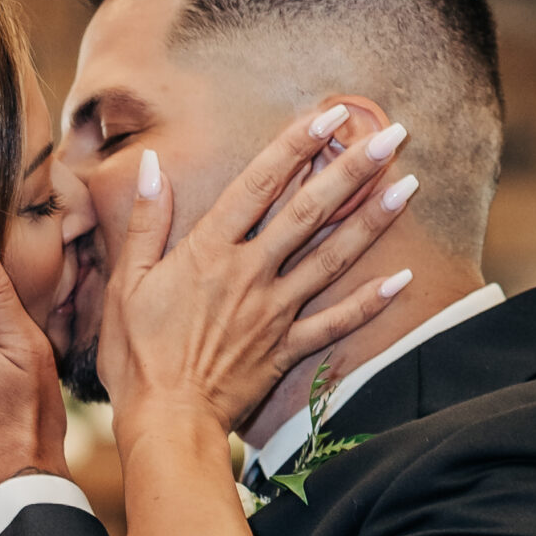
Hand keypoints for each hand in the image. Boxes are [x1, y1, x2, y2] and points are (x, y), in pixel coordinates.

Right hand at [101, 110, 416, 438]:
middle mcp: (249, 274)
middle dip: (351, 169)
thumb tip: (154, 167)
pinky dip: (369, 302)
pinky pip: (335, 323)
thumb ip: (147, 223)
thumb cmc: (137, 355)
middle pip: (309, 212)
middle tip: (391, 136)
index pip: (259, 184)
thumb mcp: (127, 283)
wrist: (166, 422)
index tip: (329, 114)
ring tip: (408, 185)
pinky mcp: (286, 350)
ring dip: (373, 221)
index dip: (295, 144)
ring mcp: (274, 312)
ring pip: (331, 259)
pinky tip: (402, 279)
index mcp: (209, 252)